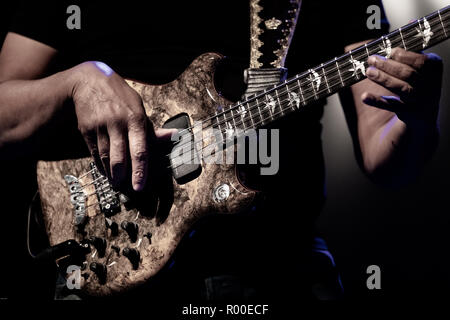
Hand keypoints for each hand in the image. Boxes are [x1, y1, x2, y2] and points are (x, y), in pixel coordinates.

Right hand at [71, 61, 173, 190]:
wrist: (88, 81)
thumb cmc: (120, 97)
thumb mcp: (138, 108)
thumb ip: (152, 129)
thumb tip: (174, 136)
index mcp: (136, 118)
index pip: (140, 150)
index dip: (140, 171)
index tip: (140, 186)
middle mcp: (118, 123)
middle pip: (120, 158)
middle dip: (123, 176)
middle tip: (125, 186)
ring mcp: (100, 126)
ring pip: (106, 158)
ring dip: (111, 173)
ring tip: (116, 181)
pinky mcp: (86, 129)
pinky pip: (94, 152)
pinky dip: (100, 164)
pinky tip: (105, 170)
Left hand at [364, 48, 442, 128]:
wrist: (425, 111)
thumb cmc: (418, 82)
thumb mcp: (420, 68)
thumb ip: (407, 58)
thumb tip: (384, 49)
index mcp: (434, 67)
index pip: (419, 60)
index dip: (402, 55)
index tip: (388, 52)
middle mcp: (430, 84)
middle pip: (407, 73)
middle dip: (387, 65)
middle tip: (371, 59)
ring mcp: (419, 99)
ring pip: (400, 88)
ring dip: (382, 79)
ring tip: (368, 72)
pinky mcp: (408, 111)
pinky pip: (391, 106)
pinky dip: (377, 101)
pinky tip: (365, 96)